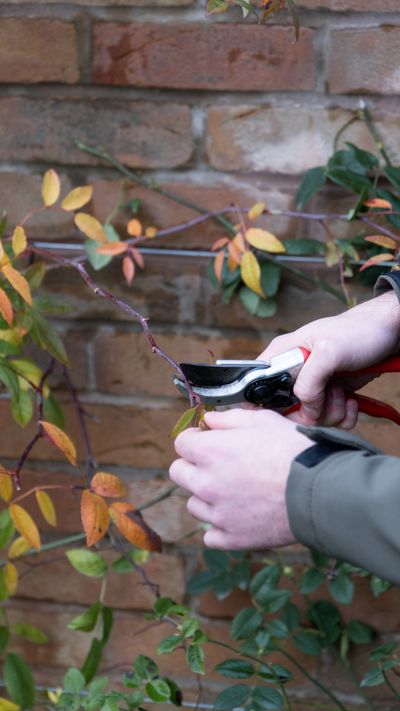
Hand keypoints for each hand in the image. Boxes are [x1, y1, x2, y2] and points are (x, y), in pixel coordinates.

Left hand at [169, 408, 310, 549]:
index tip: (209, 438)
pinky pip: (210, 535)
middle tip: (219, 464)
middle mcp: (206, 483)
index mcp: (209, 452)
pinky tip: (238, 515)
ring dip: (207, 496)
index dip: (195, 438)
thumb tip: (209, 421)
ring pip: (194, 504)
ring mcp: (217, 514)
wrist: (320, 492)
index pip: (181, 443)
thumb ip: (229, 418)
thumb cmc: (294, 450)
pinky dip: (220, 526)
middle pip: (179, 473)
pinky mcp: (232, 538)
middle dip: (194, 465)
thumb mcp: (263, 420)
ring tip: (234, 490)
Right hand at [260, 291, 399, 427]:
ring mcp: (314, 385)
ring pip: (311, 418)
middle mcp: (294, 372)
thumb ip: (309, 381)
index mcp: (283, 355)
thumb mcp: (329, 351)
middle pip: (286, 410)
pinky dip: (344, 415)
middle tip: (328, 397)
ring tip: (343, 391)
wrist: (388, 333)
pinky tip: (352, 399)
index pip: (257, 386)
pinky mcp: (331, 395)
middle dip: (311, 412)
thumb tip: (305, 408)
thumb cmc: (358, 332)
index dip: (268, 404)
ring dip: (332, 412)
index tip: (293, 408)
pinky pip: (330, 419)